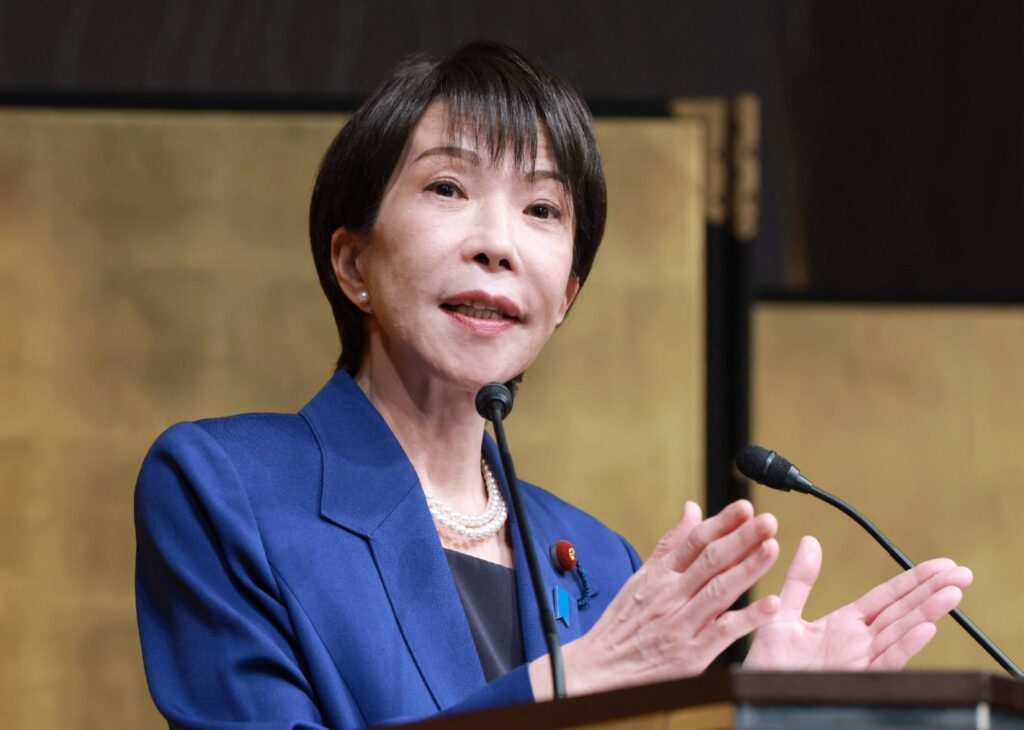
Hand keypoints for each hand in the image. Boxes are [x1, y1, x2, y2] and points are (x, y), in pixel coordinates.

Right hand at [532, 500, 781, 698]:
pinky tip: (771, 605)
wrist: (599, 668)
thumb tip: (692, 509)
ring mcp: (681, 624)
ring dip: (748, 569)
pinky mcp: (690, 654)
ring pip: (719, 591)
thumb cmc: (622, 623)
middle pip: (711, 561)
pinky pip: (723, 632)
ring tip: (771, 548)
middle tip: (767, 522)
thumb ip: (671, 543)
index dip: (721, 523)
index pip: (695, 542)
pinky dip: (747, 618)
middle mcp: (671, 595)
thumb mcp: (641, 577)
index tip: (744, 508)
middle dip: (742, 539)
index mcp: (659, 575)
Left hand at [744, 536, 972, 670]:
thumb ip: (800, 579)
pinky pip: (885, 661)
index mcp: (846, 624)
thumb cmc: (769, 662)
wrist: (756, 693)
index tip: (941, 564)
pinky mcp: (856, 678)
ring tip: (952, 592)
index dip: (914, 580)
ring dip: (928, 612)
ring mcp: (860, 660)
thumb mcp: (782, 612)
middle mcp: (858, 641)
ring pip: (901, 632)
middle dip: (932, 592)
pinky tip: (927, 629)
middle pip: (903, 611)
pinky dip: (906, 645)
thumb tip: (811, 541)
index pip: (888, 597)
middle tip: (962, 572)